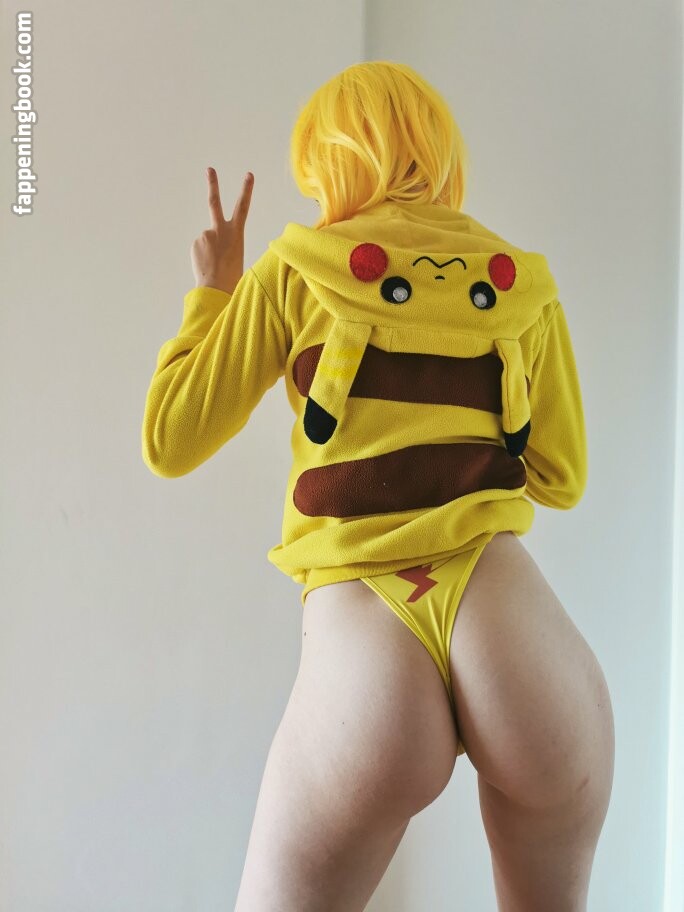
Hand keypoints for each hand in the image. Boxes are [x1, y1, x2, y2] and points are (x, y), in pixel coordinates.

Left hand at [190, 167, 253, 293]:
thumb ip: (226, 244)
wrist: (217, 287)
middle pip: (215, 202)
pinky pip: (200, 247)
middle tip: (210, 169)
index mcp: (237, 233)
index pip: (243, 207)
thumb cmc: (232, 277)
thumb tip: (213, 242)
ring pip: (207, 239)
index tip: (248, 175)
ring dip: (210, 250)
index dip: (246, 190)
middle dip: (213, 184)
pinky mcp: (196, 242)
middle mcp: (221, 229)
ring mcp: (206, 234)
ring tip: (215, 264)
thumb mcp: (237, 256)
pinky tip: (207, 265)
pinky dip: (203, 255)